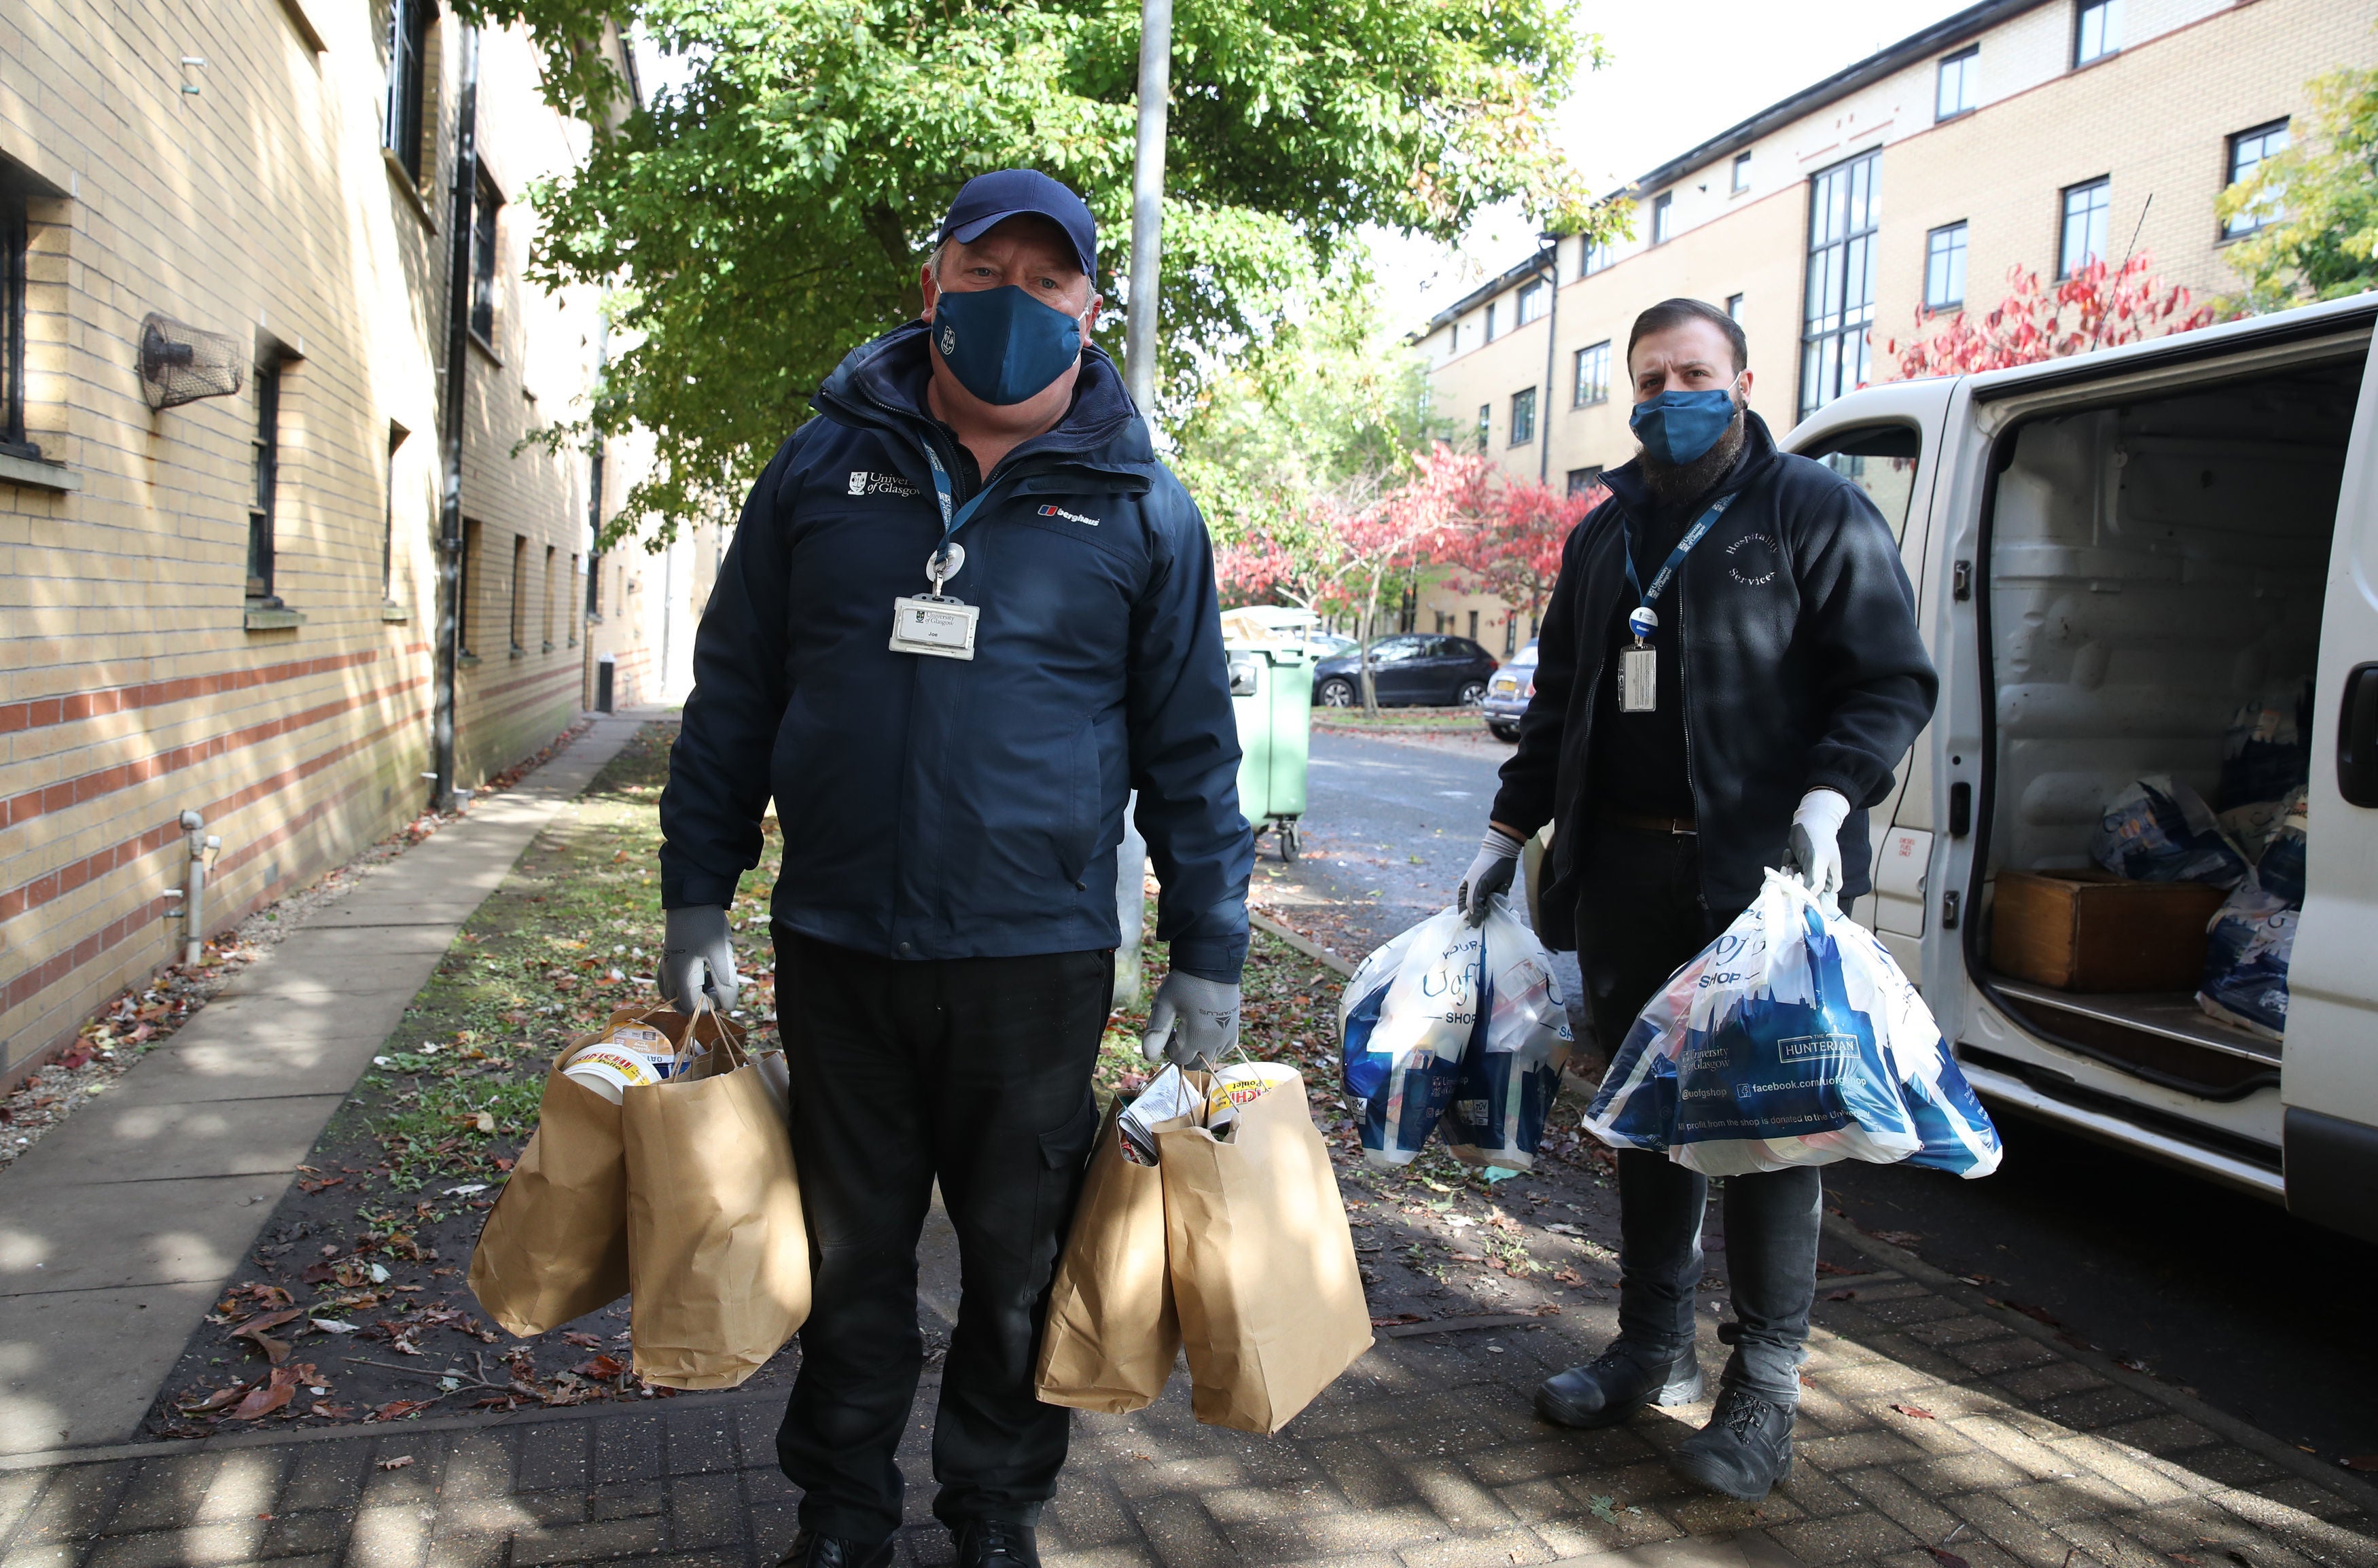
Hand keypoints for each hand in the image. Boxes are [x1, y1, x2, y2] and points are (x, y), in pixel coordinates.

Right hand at [659, 905, 740, 1011]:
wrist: (691, 900)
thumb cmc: (709, 927)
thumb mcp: (722, 956)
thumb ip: (726, 984)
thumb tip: (728, 1007)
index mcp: (681, 977)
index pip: (694, 1008)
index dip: (712, 1004)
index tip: (723, 987)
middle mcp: (667, 976)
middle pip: (682, 1006)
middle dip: (701, 1002)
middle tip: (716, 983)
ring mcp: (664, 968)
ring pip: (674, 996)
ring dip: (692, 994)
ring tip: (708, 975)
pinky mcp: (665, 961)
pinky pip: (669, 984)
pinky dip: (683, 986)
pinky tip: (698, 973)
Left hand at [1141, 971, 1239, 1068]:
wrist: (1211, 964)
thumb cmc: (1184, 983)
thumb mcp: (1164, 1004)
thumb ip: (1156, 1032)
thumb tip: (1149, 1056)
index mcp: (1198, 1036)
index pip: (1180, 1058)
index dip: (1169, 1048)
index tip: (1168, 1030)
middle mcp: (1216, 1040)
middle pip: (1196, 1063)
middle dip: (1183, 1053)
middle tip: (1178, 1031)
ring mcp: (1227, 1035)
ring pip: (1210, 1057)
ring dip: (1198, 1050)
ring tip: (1190, 1027)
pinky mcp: (1234, 1028)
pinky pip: (1225, 1048)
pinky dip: (1214, 1046)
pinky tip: (1205, 1031)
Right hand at [1458, 827, 1525, 925]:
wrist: (1502, 854)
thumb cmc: (1484, 870)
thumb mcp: (1476, 888)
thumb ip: (1474, 906)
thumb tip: (1474, 925)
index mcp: (1465, 895)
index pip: (1464, 913)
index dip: (1469, 922)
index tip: (1476, 931)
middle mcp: (1475, 897)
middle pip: (1477, 914)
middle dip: (1483, 918)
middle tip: (1488, 921)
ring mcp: (1487, 897)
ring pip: (1489, 912)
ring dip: (1493, 913)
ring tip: (1496, 911)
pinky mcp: (1499, 895)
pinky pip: (1499, 906)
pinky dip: (1502, 907)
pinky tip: (1503, 905)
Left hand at [1784, 789, 1850, 904]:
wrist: (1811, 819)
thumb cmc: (1818, 839)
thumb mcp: (1818, 861)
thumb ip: (1815, 882)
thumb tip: (1807, 900)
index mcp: (1831, 882)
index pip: (1817, 899)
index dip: (1805, 898)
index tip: (1796, 892)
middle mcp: (1819, 880)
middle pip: (1801, 891)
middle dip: (1794, 878)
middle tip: (1795, 866)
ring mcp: (1808, 873)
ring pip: (1792, 880)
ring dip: (1788, 868)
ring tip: (1794, 856)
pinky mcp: (1797, 865)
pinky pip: (1786, 870)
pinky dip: (1787, 860)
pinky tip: (1791, 851)